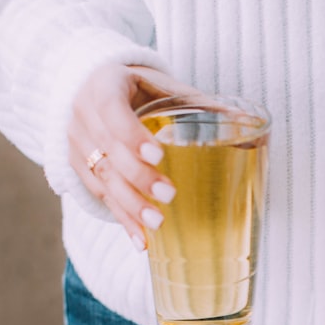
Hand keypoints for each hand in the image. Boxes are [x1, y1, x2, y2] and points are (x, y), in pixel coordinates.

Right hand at [67, 64, 201, 249]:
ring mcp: (77, 143)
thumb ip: (200, 103)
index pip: (112, 111)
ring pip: (102, 178)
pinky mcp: (80, 167)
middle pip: (108, 151)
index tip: (158, 155)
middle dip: (138, 177)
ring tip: (156, 224)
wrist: (97, 88)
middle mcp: (83, 114)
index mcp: (104, 85)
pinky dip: (122, 219)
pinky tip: (141, 240)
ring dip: (130, 205)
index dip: (132, 135)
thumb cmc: (140, 87)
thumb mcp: (165, 86)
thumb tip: (247, 121)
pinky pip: (100, 196)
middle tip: (168, 195)